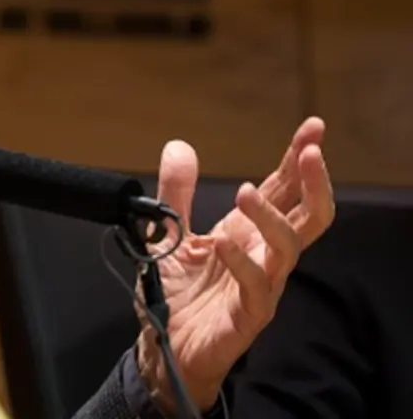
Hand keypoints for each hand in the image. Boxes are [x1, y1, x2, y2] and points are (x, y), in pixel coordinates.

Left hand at [135, 117, 334, 411]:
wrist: (161, 347)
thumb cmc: (175, 293)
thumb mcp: (166, 234)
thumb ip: (174, 194)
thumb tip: (179, 146)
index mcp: (246, 232)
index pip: (283, 190)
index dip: (297, 159)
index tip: (313, 127)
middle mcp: (262, 255)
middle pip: (307, 217)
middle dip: (314, 183)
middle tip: (311, 151)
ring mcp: (261, 286)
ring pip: (289, 249)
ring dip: (271, 217)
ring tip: (244, 191)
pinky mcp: (247, 316)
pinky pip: (257, 288)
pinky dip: (241, 263)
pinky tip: (221, 243)